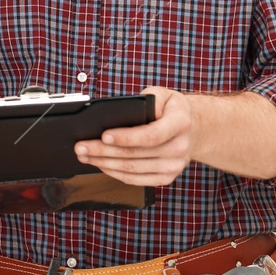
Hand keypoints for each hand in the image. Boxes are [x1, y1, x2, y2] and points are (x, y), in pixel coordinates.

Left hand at [72, 85, 193, 186]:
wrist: (194, 129)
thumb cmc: (171, 109)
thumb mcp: (163, 94)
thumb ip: (147, 99)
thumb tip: (120, 112)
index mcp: (180, 123)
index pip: (150, 135)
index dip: (126, 137)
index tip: (104, 135)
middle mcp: (179, 148)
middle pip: (135, 154)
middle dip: (103, 151)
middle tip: (81, 147)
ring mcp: (174, 166)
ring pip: (132, 170)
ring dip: (104, 164)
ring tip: (84, 156)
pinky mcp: (166, 178)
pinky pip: (135, 179)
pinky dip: (115, 173)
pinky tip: (100, 165)